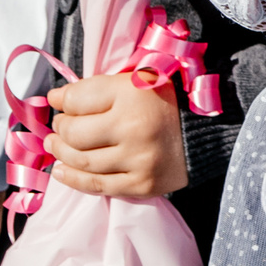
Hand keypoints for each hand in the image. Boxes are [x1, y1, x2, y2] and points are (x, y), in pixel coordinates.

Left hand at [46, 72, 187, 197]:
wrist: (210, 132)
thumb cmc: (168, 102)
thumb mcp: (139, 80)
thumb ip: (98, 87)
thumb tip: (55, 99)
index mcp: (135, 92)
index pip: (77, 98)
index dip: (63, 100)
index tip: (59, 101)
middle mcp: (135, 126)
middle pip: (73, 133)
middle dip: (60, 129)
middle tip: (60, 126)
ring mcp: (138, 158)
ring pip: (80, 160)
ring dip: (61, 153)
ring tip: (58, 145)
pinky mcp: (141, 183)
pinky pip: (95, 185)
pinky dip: (72, 178)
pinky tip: (62, 170)